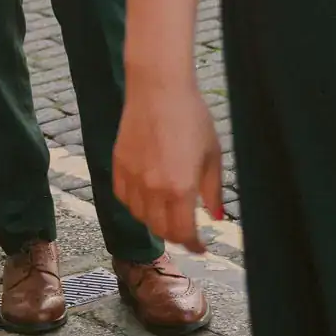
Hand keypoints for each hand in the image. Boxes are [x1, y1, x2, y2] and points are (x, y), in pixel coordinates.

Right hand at [112, 77, 222, 253]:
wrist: (158, 88)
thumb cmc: (191, 116)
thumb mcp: (212, 155)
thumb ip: (213, 191)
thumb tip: (217, 217)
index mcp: (179, 188)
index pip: (183, 233)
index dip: (193, 245)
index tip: (200, 247)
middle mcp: (152, 188)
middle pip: (160, 230)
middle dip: (176, 236)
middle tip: (187, 232)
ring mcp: (132, 177)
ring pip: (139, 216)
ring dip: (155, 222)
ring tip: (167, 214)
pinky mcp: (118, 164)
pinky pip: (123, 197)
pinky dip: (135, 205)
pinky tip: (146, 198)